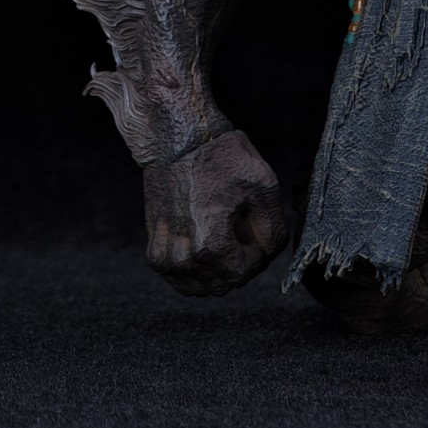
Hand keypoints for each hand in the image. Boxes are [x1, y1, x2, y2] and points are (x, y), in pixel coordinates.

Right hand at [141, 128, 287, 294]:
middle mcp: (182, 258)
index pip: (242, 275)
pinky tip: (207, 243)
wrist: (176, 141)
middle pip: (222, 283)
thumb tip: (269, 254)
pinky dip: (197, 268)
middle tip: (241, 229)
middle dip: (238, 262)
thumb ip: (273, 229)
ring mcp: (163, 257)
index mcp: (208, 245)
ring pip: (201, 285)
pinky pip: (181, 278)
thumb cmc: (219, 157)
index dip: (256, 256)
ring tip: (223, 234)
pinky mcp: (154, 250)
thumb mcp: (263, 186)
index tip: (255, 232)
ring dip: (217, 268)